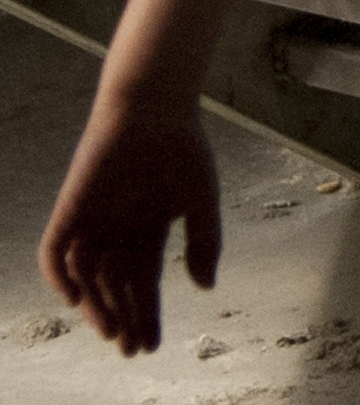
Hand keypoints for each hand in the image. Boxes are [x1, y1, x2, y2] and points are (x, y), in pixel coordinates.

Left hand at [39, 95, 220, 353]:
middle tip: (132, 349)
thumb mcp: (202, 200)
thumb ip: (204, 243)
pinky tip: (75, 297)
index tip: (153, 345)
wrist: (155, 108)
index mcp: (147, 234)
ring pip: (86, 279)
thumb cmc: (183, 149)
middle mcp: (115, 235)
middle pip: (114, 289)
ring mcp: (91, 224)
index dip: (148, 316)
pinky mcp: (69, 210)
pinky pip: (55, 252)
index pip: (144, 285)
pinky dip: (59, 276)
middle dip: (124, 320)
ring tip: (112, 331)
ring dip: (96, 307)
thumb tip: (206, 289)